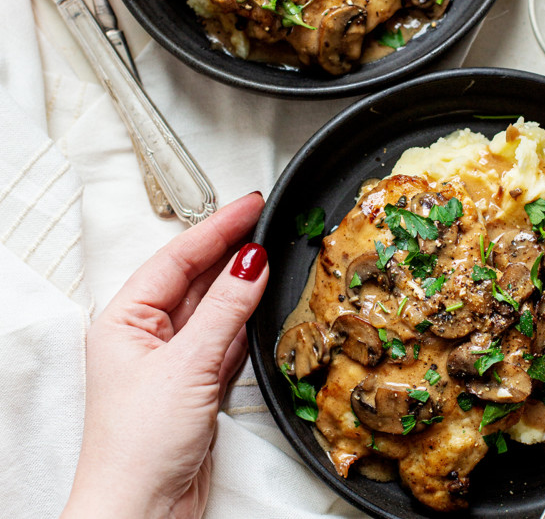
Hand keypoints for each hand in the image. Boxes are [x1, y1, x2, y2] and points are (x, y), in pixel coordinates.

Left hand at [61, 192, 267, 518]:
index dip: (217, 227)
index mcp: (125, 318)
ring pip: (213, 305)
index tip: (249, 206)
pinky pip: (225, 336)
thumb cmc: (139, 446)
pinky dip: (244, 319)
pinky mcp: (196, 381)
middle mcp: (147, 333)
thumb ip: (224, 308)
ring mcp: (173, 357)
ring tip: (269, 251)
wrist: (143, 513)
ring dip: (240, 282)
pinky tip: (260, 302)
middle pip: (195, 276)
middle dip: (229, 248)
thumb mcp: (187, 364)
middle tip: (264, 219)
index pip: (177, 256)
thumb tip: (251, 262)